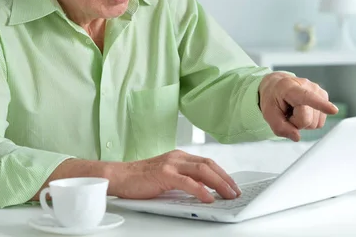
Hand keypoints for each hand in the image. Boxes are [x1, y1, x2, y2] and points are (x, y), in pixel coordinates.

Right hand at [106, 150, 240, 202]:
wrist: (119, 176)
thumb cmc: (140, 179)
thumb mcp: (167, 176)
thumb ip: (184, 180)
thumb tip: (203, 191)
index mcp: (180, 157)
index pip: (207, 163)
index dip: (222, 174)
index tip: (232, 185)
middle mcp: (178, 157)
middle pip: (209, 165)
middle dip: (225, 179)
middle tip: (235, 191)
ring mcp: (171, 164)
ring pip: (202, 171)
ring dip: (219, 183)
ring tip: (228, 195)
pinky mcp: (164, 174)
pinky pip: (187, 182)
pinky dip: (201, 190)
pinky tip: (209, 198)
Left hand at [258, 72, 338, 141]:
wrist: (277, 86)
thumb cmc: (273, 98)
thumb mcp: (268, 114)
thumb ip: (280, 128)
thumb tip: (297, 137)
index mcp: (290, 88)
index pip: (306, 97)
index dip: (320, 105)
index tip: (333, 110)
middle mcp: (307, 86)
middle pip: (307, 120)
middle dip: (296, 122)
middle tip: (288, 112)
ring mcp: (318, 91)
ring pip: (316, 123)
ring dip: (304, 121)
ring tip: (295, 110)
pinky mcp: (324, 96)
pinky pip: (320, 121)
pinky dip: (311, 119)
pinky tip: (303, 110)